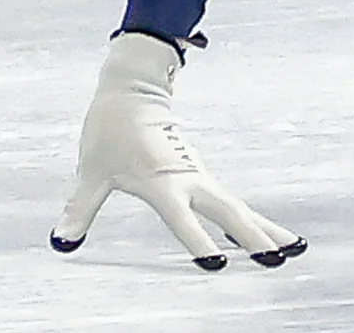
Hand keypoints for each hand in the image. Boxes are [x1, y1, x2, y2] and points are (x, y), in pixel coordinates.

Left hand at [52, 32, 301, 269]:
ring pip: (238, 207)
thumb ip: (80, 209)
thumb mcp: (92, 172)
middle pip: (227, 211)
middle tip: (276, 260)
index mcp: (162, 180)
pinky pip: (233, 203)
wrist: (133, 89)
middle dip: (252, 236)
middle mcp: (187, 179)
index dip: (197, 241)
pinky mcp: (202, 177)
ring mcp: (199, 177)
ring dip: (264, 229)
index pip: (182, 218)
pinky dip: (255, 220)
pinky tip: (274, 237)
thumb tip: (60, 242)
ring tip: (294, 249)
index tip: (215, 264)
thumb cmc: (110, 130)